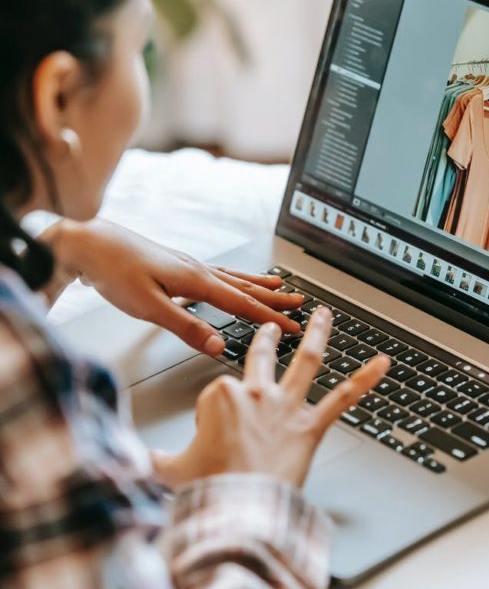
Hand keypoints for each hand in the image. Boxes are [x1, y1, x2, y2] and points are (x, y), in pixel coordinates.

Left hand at [53, 219, 303, 354]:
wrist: (87, 243)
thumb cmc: (113, 272)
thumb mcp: (149, 308)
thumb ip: (186, 327)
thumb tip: (218, 345)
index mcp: (196, 280)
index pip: (242, 304)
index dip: (270, 318)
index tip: (292, 327)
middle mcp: (197, 269)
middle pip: (244, 287)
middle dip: (273, 297)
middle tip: (299, 303)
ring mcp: (186, 265)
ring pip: (232, 277)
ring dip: (257, 284)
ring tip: (277, 285)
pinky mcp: (175, 264)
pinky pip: (216, 273)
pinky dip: (233, 278)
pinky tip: (230, 280)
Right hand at [152, 308, 389, 487]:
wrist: (238, 508)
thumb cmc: (208, 489)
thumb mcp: (168, 471)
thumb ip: (155, 462)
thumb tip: (137, 464)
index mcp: (219, 397)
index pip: (219, 394)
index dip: (213, 418)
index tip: (209, 440)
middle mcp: (255, 395)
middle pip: (260, 359)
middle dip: (265, 339)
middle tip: (270, 327)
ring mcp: (285, 408)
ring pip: (305, 362)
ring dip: (317, 335)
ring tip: (323, 316)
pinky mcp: (310, 427)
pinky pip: (343, 398)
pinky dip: (365, 379)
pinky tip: (382, 364)